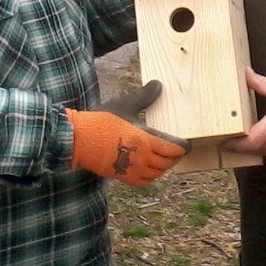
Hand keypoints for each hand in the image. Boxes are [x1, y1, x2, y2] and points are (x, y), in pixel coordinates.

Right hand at [67, 81, 190, 185]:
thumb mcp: (125, 105)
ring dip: (164, 167)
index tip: (187, 144)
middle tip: (177, 151)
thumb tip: (158, 84)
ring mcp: (132, 170)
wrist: (79, 139)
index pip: (174, 149)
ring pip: (157, 173)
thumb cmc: (102, 121)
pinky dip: (151, 176)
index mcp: (146, 140)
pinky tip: (150, 170)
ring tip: (165, 159)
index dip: (183, 147)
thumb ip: (144, 96)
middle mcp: (142, 159)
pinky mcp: (122, 176)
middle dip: (175, 157)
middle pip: (167, 163)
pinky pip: (144, 181)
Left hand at [222, 67, 265, 159]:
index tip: (222, 138)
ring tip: (237, 138)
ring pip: (260, 153)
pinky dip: (262, 148)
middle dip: (238, 146)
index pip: (248, 143)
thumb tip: (245, 73)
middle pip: (251, 150)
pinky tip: (257, 139)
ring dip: (250, 148)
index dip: (233, 143)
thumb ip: (259, 83)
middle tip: (224, 137)